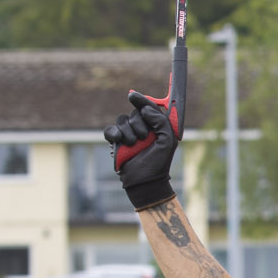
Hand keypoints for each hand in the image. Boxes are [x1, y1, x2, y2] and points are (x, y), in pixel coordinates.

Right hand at [103, 90, 179, 209]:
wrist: (144, 182)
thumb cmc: (158, 162)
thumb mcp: (167, 140)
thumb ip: (161, 121)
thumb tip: (146, 108)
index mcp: (155, 126)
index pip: (148, 107)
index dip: (141, 100)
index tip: (132, 95)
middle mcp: (141, 128)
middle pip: (135, 113)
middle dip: (138, 123)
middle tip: (143, 137)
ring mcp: (128, 135)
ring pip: (122, 120)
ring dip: (128, 132)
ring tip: (134, 144)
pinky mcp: (116, 143)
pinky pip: (110, 130)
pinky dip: (113, 133)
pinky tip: (118, 141)